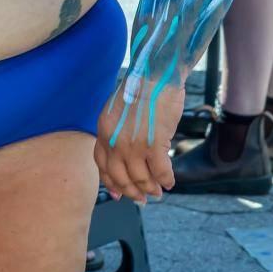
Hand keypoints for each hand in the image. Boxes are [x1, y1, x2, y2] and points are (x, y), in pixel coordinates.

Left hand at [94, 78, 184, 204]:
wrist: (155, 73)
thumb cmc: (141, 86)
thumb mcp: (116, 109)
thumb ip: (116, 130)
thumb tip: (124, 152)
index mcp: (104, 131)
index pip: (102, 166)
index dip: (112, 183)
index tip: (119, 193)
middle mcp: (115, 142)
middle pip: (120, 178)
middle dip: (132, 191)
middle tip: (142, 198)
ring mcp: (134, 145)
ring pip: (141, 179)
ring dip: (151, 188)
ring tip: (158, 190)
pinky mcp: (154, 145)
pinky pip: (161, 172)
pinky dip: (166, 180)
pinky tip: (170, 181)